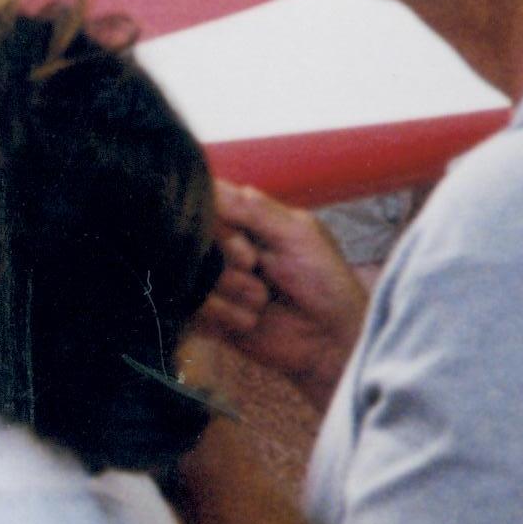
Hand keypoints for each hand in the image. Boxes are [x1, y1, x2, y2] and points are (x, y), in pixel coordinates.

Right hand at [194, 180, 364, 401]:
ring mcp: (211, 278)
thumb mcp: (298, 234)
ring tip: (261, 300)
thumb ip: (254, 209)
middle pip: (191, 234)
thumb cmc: (325, 282)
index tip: (242, 238)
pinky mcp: (206, 312)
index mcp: (244, 216)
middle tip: (255, 266)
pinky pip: (193, 306)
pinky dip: (226, 314)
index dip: (214, 217)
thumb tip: (209, 182)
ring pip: (191, 271)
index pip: (204, 199)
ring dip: (232, 288)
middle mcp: (222, 244)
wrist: (331, 341)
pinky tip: (251, 320)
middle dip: (227, 255)